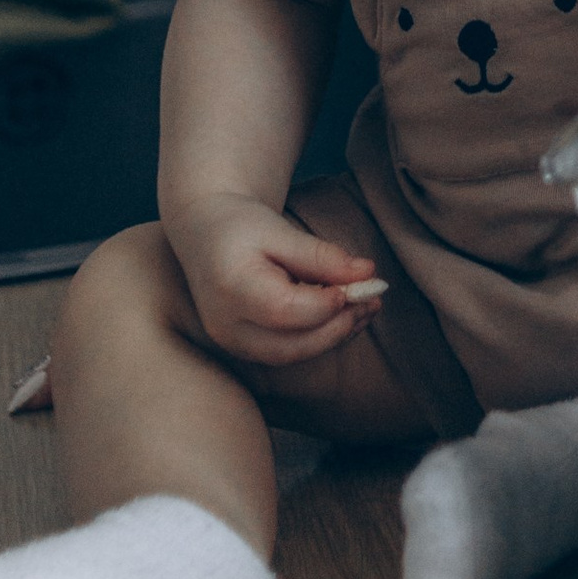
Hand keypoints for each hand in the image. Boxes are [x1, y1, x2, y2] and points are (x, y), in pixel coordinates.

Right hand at [165, 190, 386, 373]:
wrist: (203, 232)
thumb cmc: (240, 224)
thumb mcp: (278, 228)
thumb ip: (321, 255)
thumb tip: (367, 273)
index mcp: (231, 287)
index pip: (285, 310)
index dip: (327, 304)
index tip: (363, 284)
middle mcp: (226, 324)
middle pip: (291, 344)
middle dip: (339, 326)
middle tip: (375, 299)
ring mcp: (232, 342)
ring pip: (292, 354)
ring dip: (335, 335)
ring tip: (368, 306)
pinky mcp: (243, 348)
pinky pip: (287, 352)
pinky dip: (320, 337)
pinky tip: (347, 316)